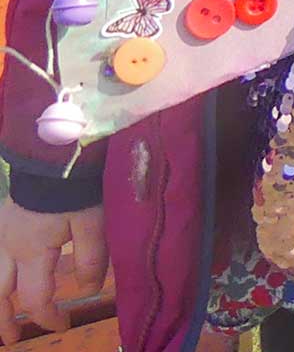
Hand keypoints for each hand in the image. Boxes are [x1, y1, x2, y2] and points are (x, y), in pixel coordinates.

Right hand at [0, 199, 106, 344]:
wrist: (55, 152)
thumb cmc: (76, 188)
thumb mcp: (93, 222)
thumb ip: (91, 258)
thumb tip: (88, 290)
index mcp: (30, 251)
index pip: (35, 298)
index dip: (48, 317)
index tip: (63, 325)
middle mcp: (8, 247)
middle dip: (4, 319)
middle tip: (12, 339)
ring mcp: (1, 233)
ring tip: (1, 320)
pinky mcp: (3, 221)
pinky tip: (4, 281)